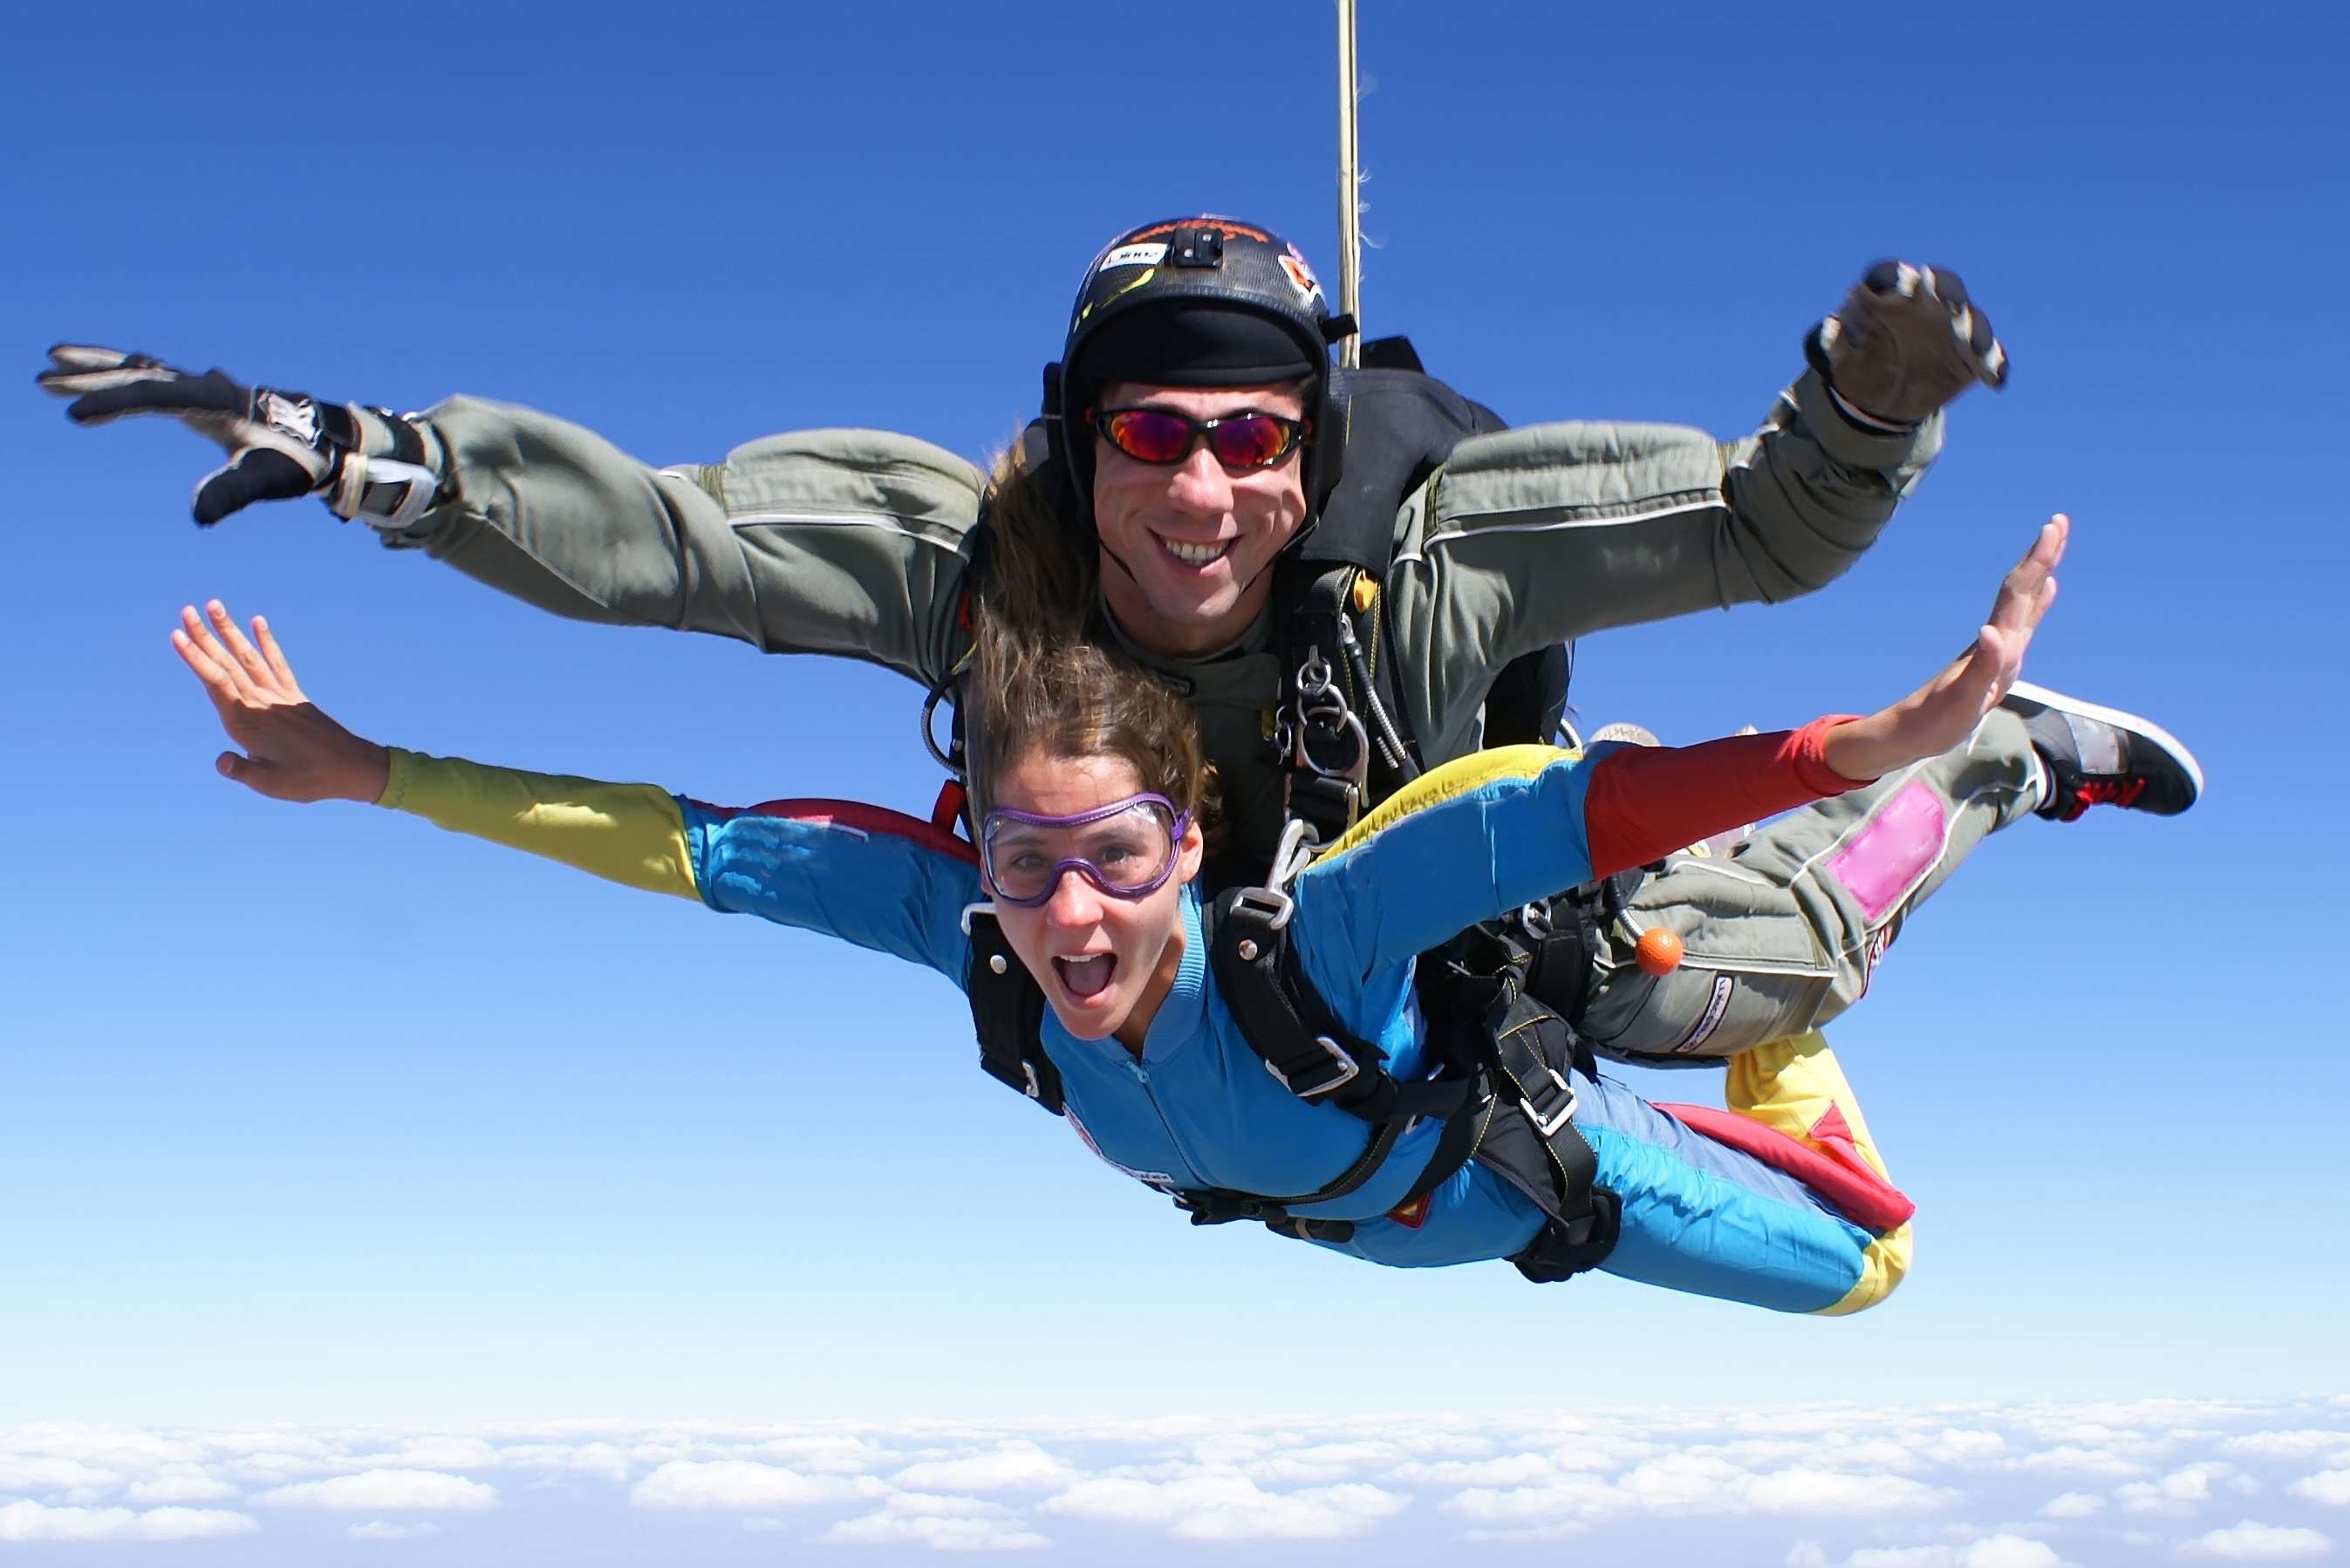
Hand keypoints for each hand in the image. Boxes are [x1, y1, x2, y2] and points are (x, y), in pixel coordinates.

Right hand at [38, 345, 434, 525]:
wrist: (328, 442)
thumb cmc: (299, 462)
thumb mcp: (267, 479)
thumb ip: (233, 492)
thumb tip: (198, 516)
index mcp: (215, 402)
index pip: (153, 395)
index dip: (113, 402)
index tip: (75, 414)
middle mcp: (205, 387)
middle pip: (138, 375)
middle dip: (91, 376)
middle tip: (44, 377)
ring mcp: (203, 388)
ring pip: (142, 371)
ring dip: (99, 370)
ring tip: (54, 367)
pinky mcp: (203, 397)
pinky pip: (153, 380)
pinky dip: (124, 379)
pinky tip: (103, 385)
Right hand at [171, 601, 390, 803]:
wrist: (353, 768)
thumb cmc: (310, 780)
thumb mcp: (272, 785)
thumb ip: (242, 771)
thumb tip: (221, 761)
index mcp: (249, 723)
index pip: (217, 683)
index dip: (196, 658)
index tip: (178, 635)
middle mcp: (262, 703)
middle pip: (228, 664)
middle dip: (205, 637)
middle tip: (186, 610)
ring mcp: (280, 696)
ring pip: (250, 657)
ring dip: (231, 631)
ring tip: (215, 605)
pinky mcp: (295, 696)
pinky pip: (278, 663)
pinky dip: (267, 642)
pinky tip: (258, 622)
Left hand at [1806, 262, 2008, 424]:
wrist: (1883, 402)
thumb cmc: (1862, 369)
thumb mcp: (1844, 362)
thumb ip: (1836, 344)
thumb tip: (1829, 325)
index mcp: (1889, 298)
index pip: (1890, 277)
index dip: (1894, 278)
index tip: (1897, 287)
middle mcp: (1926, 304)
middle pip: (1941, 285)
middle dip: (1945, 289)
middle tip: (1946, 300)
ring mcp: (1952, 328)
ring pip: (1970, 319)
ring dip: (1974, 330)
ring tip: (1973, 346)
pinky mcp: (1970, 355)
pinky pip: (1987, 356)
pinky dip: (1993, 365)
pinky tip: (1995, 380)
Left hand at [1822, 514, 2066, 780]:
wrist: (1911, 733)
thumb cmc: (1935, 720)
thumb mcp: (1962, 698)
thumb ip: (1981, 667)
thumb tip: (1992, 632)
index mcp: (1995, 645)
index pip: (2018, 594)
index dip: (2037, 561)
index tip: (2053, 528)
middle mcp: (1998, 641)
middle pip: (2022, 590)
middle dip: (2042, 557)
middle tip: (2060, 522)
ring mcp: (1998, 649)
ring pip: (2023, 602)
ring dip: (2040, 573)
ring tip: (2054, 548)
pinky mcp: (1997, 661)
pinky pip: (2024, 623)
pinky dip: (2037, 603)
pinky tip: (2045, 591)